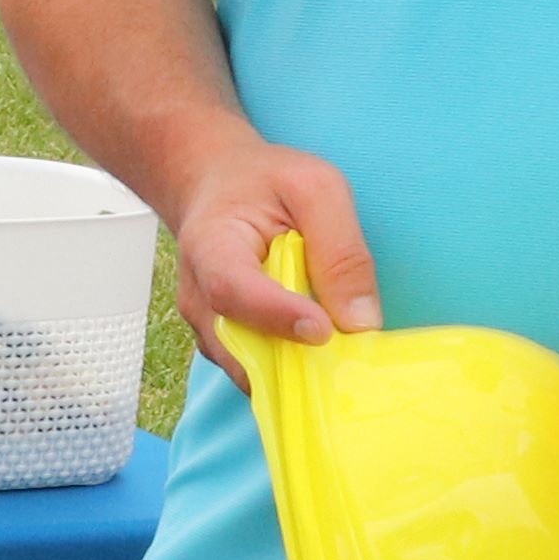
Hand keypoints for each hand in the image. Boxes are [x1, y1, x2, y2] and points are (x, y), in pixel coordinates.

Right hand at [158, 137, 377, 359]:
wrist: (217, 187)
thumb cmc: (264, 183)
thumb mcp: (316, 189)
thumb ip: (340, 248)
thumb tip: (360, 322)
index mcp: (210, 245)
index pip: (232, 289)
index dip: (276, 314)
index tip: (322, 330)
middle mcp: (198, 297)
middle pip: (240, 347)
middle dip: (295, 364)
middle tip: (348, 367)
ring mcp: (209, 329)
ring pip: (252, 372)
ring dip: (297, 376)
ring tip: (343, 364)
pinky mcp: (227, 347)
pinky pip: (259, 375)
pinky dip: (294, 376)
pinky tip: (327, 359)